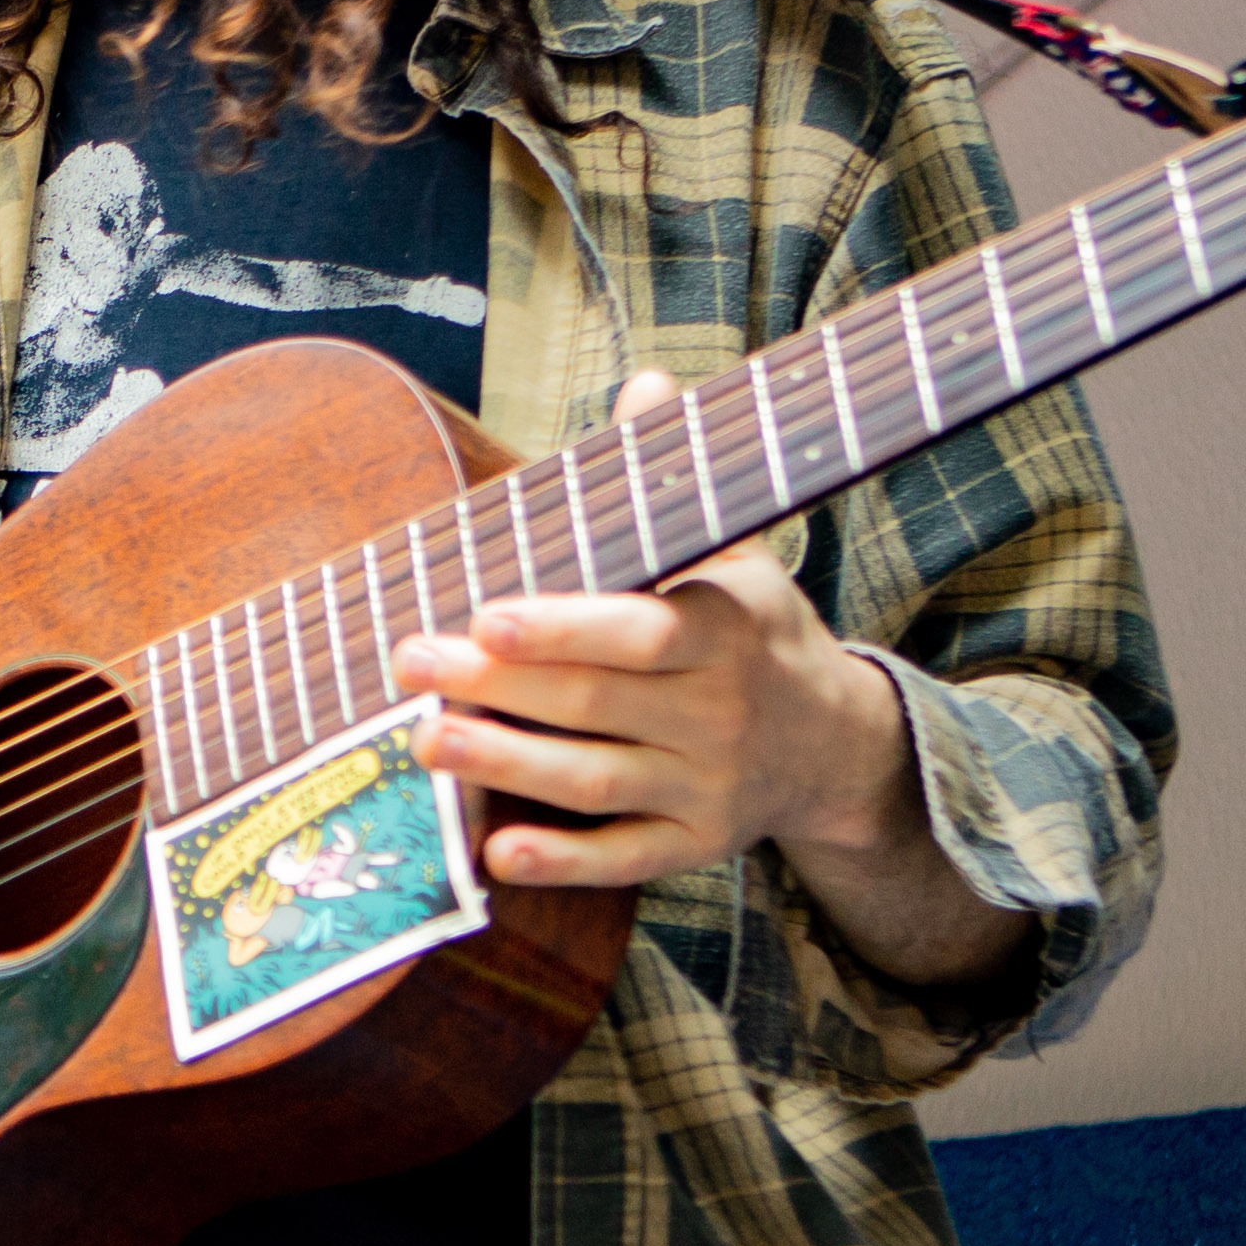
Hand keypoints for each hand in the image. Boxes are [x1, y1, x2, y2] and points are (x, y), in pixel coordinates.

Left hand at [385, 374, 929, 892]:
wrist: (836, 747)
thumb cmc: (754, 632)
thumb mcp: (736, 553)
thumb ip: (676, 478)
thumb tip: (647, 383)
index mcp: (726, 632)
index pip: (644, 632)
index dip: (565, 628)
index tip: (487, 615)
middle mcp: (720, 714)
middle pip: (597, 704)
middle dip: (498, 687)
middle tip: (409, 661)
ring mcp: (707, 787)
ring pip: (597, 781)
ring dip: (508, 766)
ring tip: (426, 741)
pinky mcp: (695, 846)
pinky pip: (625, 859)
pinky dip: (565, 861)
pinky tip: (498, 854)